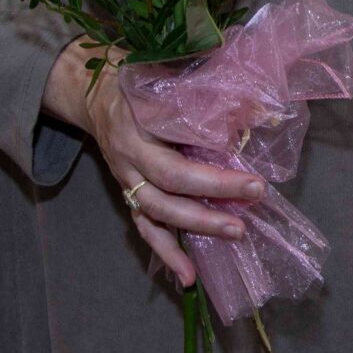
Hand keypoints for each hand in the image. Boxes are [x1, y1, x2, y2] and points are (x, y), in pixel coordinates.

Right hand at [43, 42, 264, 286]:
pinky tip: (188, 277)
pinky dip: (166, 254)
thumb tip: (257, 107)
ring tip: (234, 236)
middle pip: (168, 189)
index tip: (254, 182)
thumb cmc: (139, 78)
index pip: (175, 161)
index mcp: (136, 125)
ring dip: (195, 230)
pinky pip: (145, 228)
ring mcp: (125, 179)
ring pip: (155, 213)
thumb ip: (202, 92)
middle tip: (253, 204)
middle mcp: (128, 156)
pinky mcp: (128, 194)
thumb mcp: (165, 75)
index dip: (214, 178)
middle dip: (212, 202)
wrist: (95, 91)